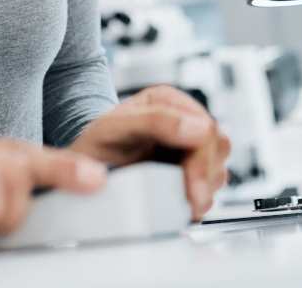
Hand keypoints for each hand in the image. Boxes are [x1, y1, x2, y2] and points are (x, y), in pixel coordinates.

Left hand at [68, 86, 231, 220]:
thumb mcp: (113, 130)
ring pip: (219, 162)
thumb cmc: (95, 147)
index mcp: (164, 100)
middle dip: (204, 177)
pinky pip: (213, 178)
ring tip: (180, 199)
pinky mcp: (190, 163)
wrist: (83, 169)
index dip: (200, 160)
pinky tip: (180, 198)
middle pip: (216, 145)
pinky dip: (201, 192)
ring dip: (204, 185)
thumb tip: (195, 129)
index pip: (201, 126)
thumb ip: (154, 122)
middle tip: (191, 202)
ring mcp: (187, 141)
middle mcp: (180, 116)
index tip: (192, 189)